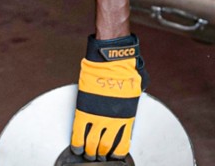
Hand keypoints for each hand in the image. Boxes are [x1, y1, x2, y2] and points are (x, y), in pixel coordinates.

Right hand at [71, 34, 148, 160]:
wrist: (111, 58)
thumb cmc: (127, 68)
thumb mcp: (137, 88)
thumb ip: (133, 100)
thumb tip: (134, 101)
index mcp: (127, 116)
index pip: (122, 143)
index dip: (117, 153)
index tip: (114, 156)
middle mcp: (113, 119)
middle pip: (105, 146)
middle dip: (101, 155)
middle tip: (99, 158)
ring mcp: (97, 116)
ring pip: (91, 143)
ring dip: (89, 152)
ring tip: (88, 155)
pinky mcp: (84, 110)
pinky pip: (79, 133)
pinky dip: (77, 143)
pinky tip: (77, 148)